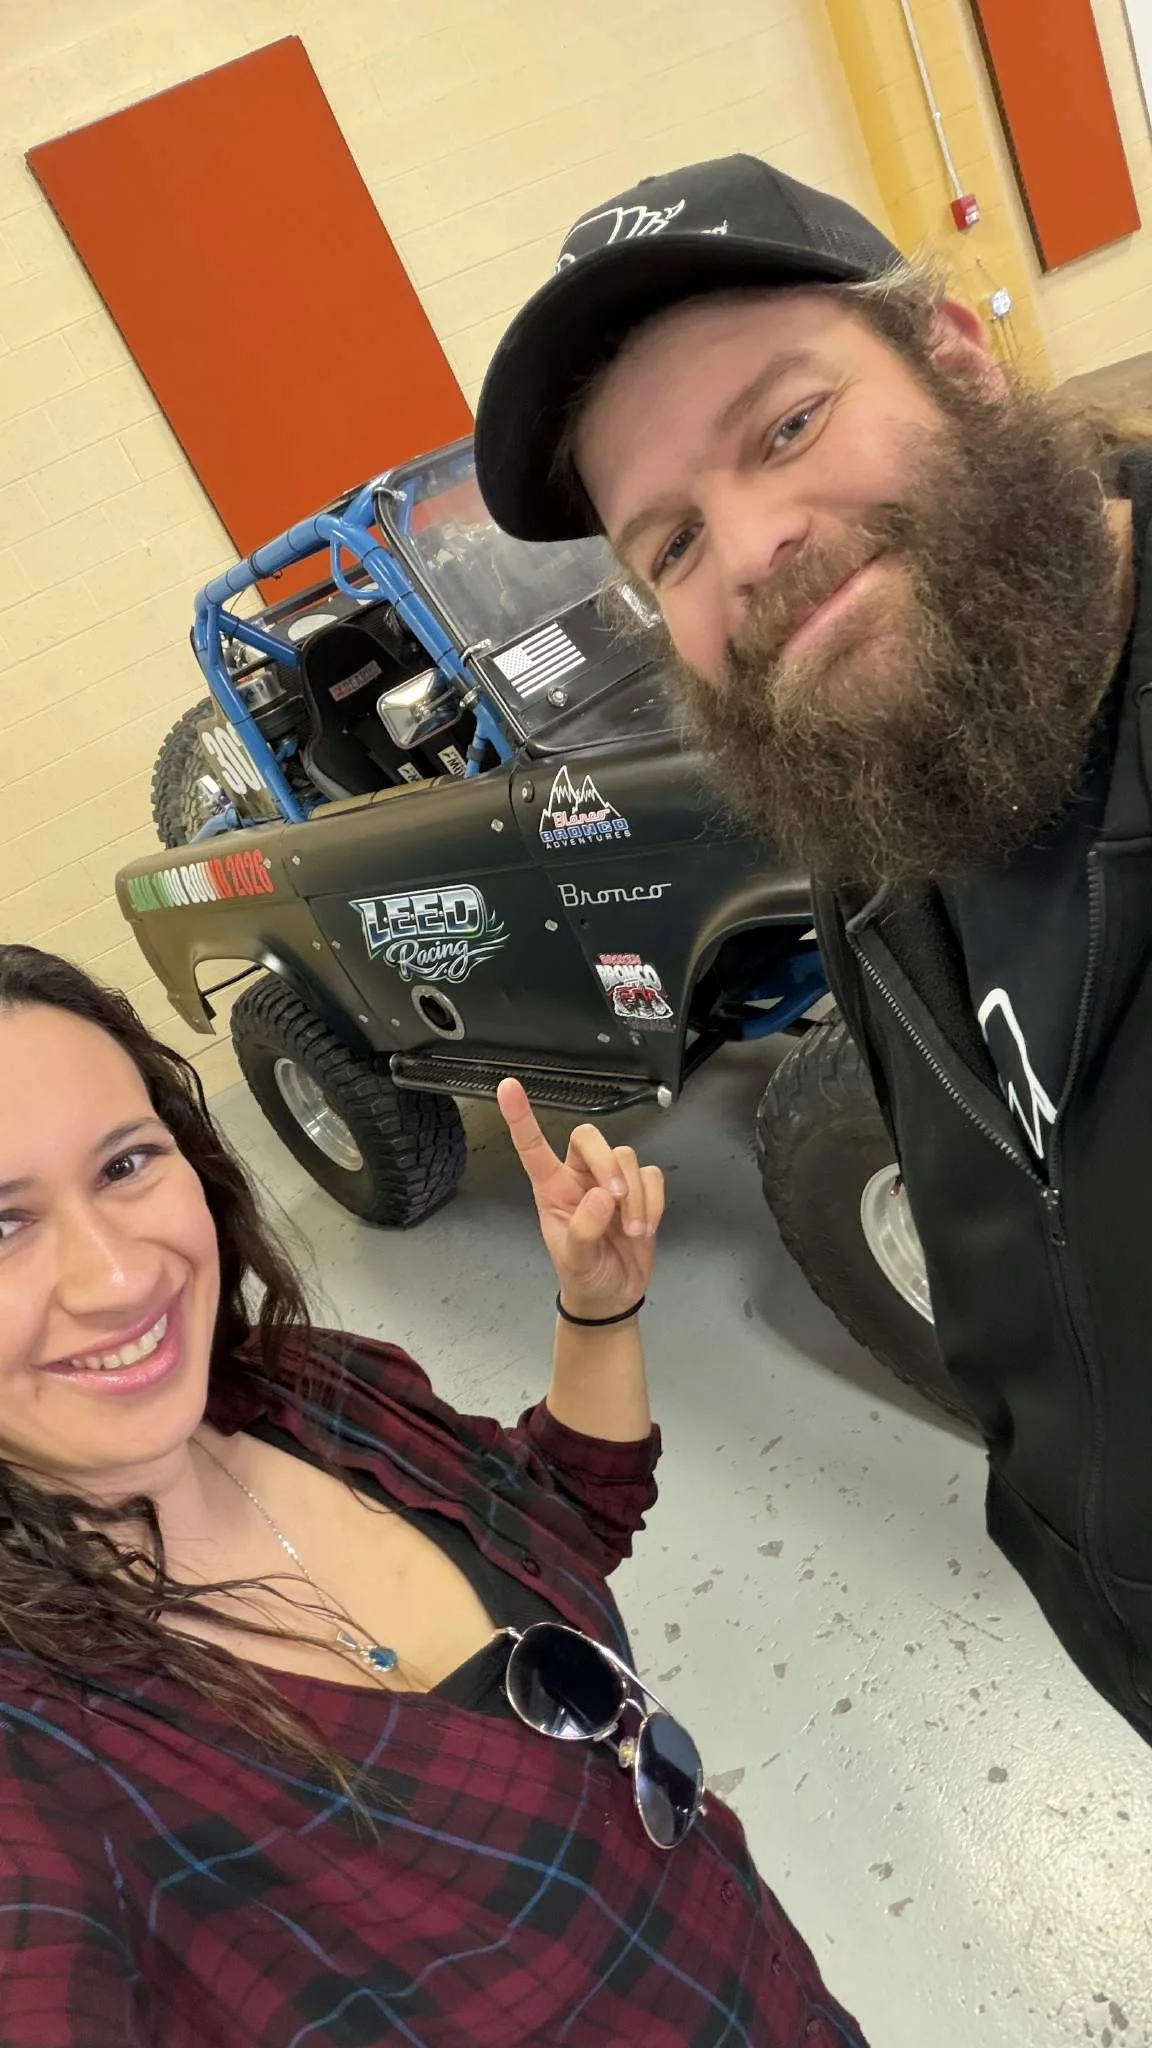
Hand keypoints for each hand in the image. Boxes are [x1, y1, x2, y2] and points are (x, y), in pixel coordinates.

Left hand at [497, 1077, 664, 1318]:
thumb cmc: (584, 1274)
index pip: (533, 1146)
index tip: (507, 1087)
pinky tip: (645, 1227)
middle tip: (616, 1198)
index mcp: (551, 1188)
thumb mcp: (576, 1261)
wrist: (612, 1296)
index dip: (520, 1117)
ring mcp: (611, 1181)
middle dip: (607, 1163)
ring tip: (632, 1231)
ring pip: (627, 1156)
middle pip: (590, 1137)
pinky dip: (654, 1202)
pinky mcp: (641, 1191)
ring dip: (635, 1196)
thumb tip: (602, 1197)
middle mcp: (579, 1177)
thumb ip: (583, 1231)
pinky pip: (652, 1176)